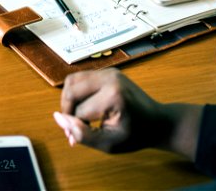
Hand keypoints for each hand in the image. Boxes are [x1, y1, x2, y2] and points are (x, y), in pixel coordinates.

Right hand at [53, 69, 201, 158]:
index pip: (79, 111)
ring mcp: (109, 72)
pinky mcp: (108, 71)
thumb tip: (57, 118)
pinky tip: (85, 107)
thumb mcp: (109, 143)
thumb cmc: (135, 135)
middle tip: (73, 126)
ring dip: (69, 99)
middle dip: (67, 110)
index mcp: (113, 96)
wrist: (158, 122)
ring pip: (72, 81)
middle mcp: (109, 78)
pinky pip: (81, 78)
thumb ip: (82, 134)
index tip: (79, 139)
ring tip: (78, 116)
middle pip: (71, 90)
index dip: (76, 127)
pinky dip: (77, 92)